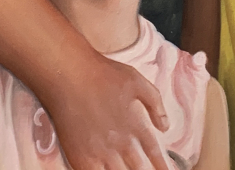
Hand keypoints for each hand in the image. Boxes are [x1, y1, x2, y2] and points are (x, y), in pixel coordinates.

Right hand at [46, 52, 169, 169]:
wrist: (69, 74)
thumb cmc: (102, 74)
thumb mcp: (136, 80)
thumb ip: (155, 103)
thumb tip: (165, 126)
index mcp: (136, 126)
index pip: (156, 155)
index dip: (162, 167)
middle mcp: (122, 144)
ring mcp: (101, 153)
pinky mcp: (82, 159)